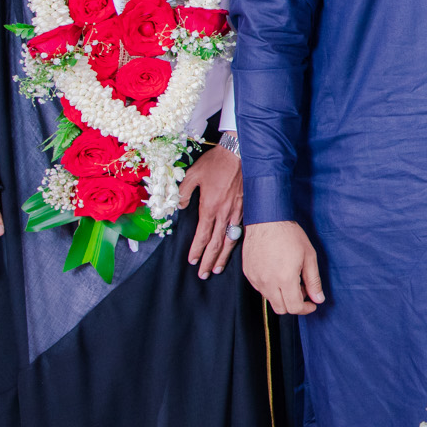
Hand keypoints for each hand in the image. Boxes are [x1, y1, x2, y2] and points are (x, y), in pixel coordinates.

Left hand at [178, 142, 243, 279]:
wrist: (239, 153)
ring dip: (224, 256)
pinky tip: (232, 248)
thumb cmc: (216, 163)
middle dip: (208, 260)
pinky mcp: (246, 208)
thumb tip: (180, 207)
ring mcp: (238, 211)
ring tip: (217, 268)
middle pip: (216, 243)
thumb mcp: (193, 175)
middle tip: (203, 274)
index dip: (196, 250)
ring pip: (230, 239)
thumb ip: (183, 193)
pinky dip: (236, 242)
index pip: (202, 235)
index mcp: (210, 207)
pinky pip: (240, 230)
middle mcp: (225, 213)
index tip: (191, 261)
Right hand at [242, 220, 323, 314]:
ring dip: (282, 296)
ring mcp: (255, 279)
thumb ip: (313, 281)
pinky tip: (278, 273)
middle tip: (303, 290)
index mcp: (285, 279)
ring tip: (291, 278)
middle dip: (294, 305)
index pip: (294, 307)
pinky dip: (271, 288)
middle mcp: (267, 282)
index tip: (312, 304)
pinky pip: (261, 289)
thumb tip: (319, 299)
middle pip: (281, 309)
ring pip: (270, 299)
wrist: (266, 220)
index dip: (306, 309)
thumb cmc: (290, 235)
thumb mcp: (309, 256)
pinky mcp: (248, 274)